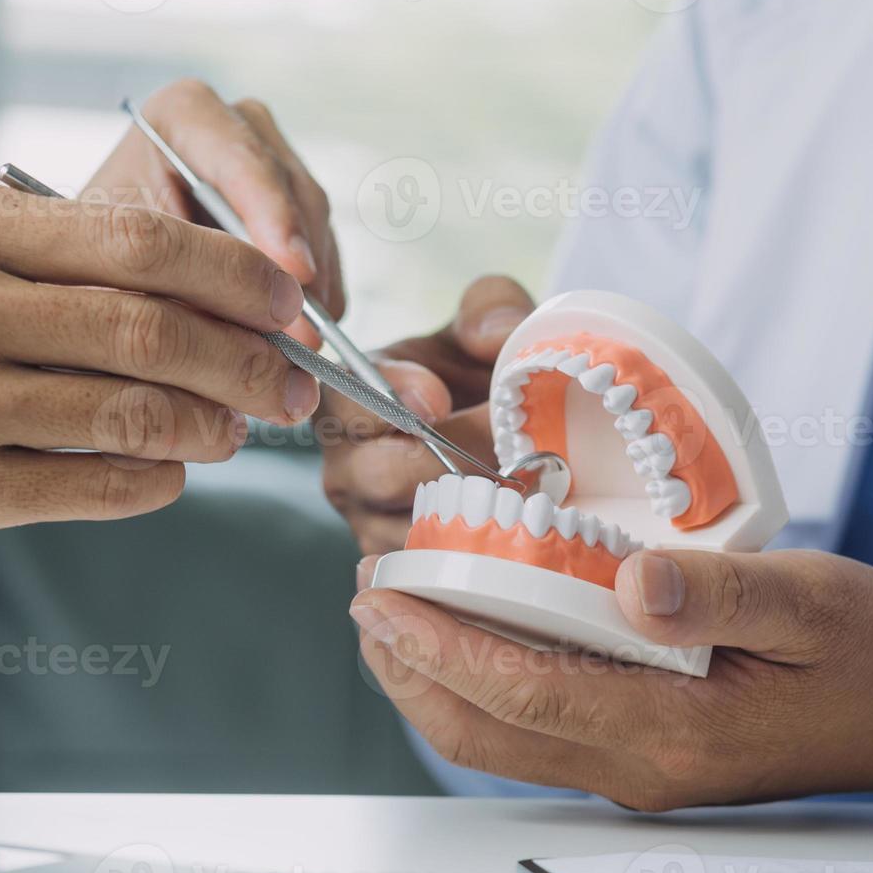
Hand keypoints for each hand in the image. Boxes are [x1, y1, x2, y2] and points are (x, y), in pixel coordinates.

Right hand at [0, 183, 316, 560]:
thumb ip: (50, 259)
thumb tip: (201, 292)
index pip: (142, 241)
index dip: (237, 277)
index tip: (289, 304)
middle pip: (156, 330)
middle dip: (254, 363)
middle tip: (296, 386)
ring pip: (136, 414)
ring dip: (213, 427)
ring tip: (236, 432)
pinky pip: (93, 488)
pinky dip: (155, 484)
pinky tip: (170, 476)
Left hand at [87, 80, 342, 346]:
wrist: (90, 269)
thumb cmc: (89, 260)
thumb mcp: (120, 267)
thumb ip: (185, 288)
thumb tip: (261, 334)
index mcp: (182, 117)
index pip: (240, 155)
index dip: (272, 214)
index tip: (295, 273)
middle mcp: (236, 132)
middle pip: (289, 190)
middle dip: (297, 265)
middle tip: (304, 332)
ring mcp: (270, 171)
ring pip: (313, 227)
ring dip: (312, 291)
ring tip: (301, 349)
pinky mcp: (291, 215)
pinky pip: (322, 255)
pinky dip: (317, 300)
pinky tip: (301, 339)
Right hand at [319, 276, 533, 555]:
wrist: (493, 427)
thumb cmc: (475, 371)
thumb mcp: (483, 321)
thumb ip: (490, 307)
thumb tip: (498, 335)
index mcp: (349, 393)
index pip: (350, 398)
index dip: (394, 397)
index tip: (440, 398)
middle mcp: (344, 460)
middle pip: (383, 473)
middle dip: (456, 461)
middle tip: (513, 447)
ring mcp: (365, 515)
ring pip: (407, 524)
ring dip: (473, 508)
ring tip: (528, 486)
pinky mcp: (394, 557)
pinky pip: (425, 566)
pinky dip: (473, 550)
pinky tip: (517, 527)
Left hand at [351, 548, 872, 811]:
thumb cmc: (872, 654)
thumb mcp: (808, 599)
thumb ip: (716, 589)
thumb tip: (631, 580)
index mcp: (677, 731)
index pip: (524, 691)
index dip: (442, 643)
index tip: (386, 597)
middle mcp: (642, 765)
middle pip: (486, 733)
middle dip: (411, 669)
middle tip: (369, 599)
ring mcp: (639, 768)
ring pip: (500, 741)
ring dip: (435, 682)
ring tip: (396, 617)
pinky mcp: (644, 754)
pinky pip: (535, 732)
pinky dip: (482, 687)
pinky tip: (472, 638)